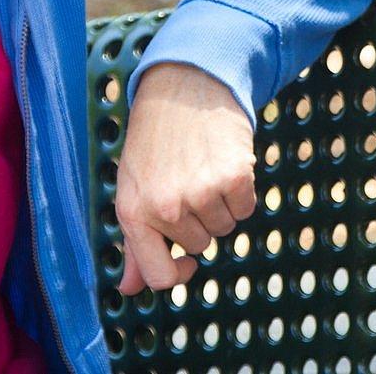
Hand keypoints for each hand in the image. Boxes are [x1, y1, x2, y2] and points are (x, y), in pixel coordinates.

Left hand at [114, 62, 257, 294]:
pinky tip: (224, 163)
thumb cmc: (154, 139)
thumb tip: (129, 289)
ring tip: (205, 169)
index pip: (158, 277)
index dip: (177, 274)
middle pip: (199, 246)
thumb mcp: (132, 187)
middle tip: (188, 181)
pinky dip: (241, 192)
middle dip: (198, 220)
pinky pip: (246, 208)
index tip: (185, 261)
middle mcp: (166, 208)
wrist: (184, 86)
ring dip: (221, 205)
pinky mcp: (234, 177)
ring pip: (225, 228)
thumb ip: (134, 241)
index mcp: (133, 213)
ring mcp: (201, 194)